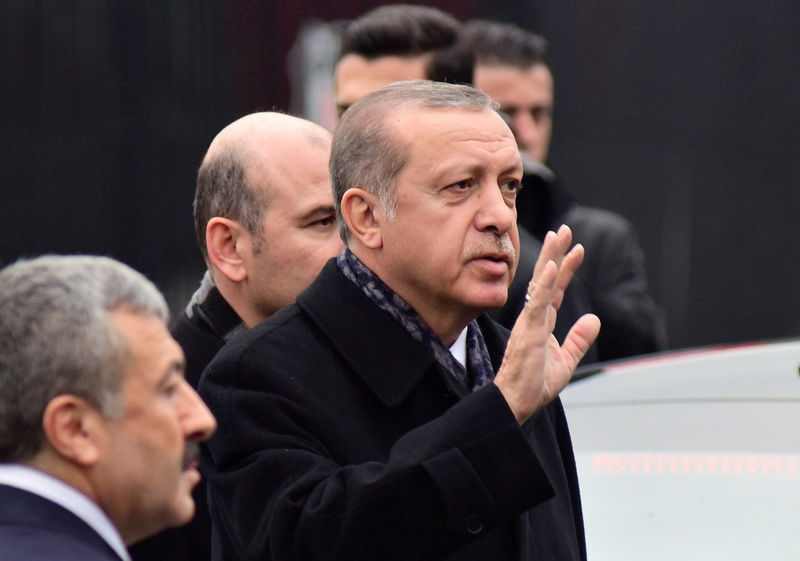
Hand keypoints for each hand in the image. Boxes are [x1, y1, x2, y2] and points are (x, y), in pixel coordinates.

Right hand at [494, 225, 600, 422]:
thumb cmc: (533, 385)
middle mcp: (534, 318)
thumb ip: (579, 340)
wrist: (516, 403)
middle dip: (556, 253)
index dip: (567, 269)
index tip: (578, 249)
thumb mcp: (565, 361)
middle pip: (546, 279)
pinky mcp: (528, 331)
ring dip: (551, 259)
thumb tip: (594, 318)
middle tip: (564, 230)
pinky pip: (537, 303)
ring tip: (559, 235)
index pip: (555, 290)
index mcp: (542, 323)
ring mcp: (529, 322)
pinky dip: (544, 284)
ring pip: (540, 284)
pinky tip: (551, 267)